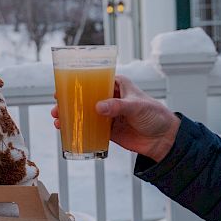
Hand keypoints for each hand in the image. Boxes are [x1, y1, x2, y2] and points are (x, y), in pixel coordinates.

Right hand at [53, 75, 178, 161]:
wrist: (164, 139)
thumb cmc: (155, 115)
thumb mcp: (137, 107)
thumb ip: (118, 106)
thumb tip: (98, 107)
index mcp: (118, 85)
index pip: (94, 80)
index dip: (77, 83)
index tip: (62, 88)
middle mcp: (111, 98)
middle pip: (86, 97)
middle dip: (70, 102)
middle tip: (57, 107)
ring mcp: (108, 114)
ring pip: (85, 113)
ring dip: (71, 116)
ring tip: (58, 121)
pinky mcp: (109, 130)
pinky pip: (90, 128)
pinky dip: (79, 129)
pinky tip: (68, 132)